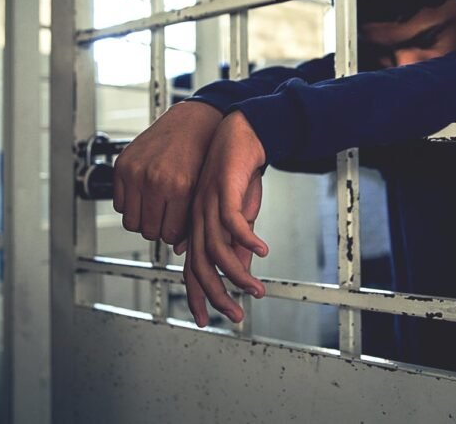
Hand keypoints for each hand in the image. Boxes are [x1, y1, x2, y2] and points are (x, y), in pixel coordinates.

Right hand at [113, 101, 221, 244]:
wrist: (193, 121)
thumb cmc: (203, 152)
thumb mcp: (204, 188)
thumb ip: (191, 219)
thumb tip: (178, 249)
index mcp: (179, 187)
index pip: (168, 234)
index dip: (173, 233)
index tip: (176, 226)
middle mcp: (155, 179)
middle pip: (148, 231)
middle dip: (158, 228)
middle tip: (165, 218)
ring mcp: (136, 172)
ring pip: (130, 221)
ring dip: (142, 219)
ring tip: (154, 208)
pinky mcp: (122, 165)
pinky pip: (118, 203)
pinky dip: (129, 203)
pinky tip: (144, 194)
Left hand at [182, 111, 268, 325]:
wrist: (242, 136)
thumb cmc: (240, 175)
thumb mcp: (241, 215)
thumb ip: (237, 243)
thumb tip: (239, 270)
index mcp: (198, 226)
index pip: (193, 269)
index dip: (198, 296)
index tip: (207, 320)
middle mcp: (198, 218)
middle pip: (201, 266)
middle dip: (217, 295)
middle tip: (235, 315)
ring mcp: (209, 205)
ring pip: (217, 249)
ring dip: (238, 274)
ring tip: (256, 290)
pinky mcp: (224, 190)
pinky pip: (233, 222)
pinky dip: (247, 239)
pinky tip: (263, 250)